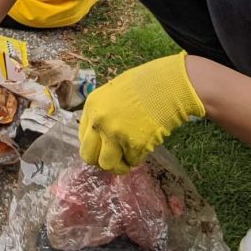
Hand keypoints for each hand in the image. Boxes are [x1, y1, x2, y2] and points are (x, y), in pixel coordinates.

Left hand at [78, 52, 205, 172]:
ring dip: (119, 165)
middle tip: (114, 159)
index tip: (104, 148)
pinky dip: (138, 158)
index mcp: (92, 106)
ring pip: (107, 165)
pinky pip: (132, 161)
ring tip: (129, 159)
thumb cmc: (144, 84)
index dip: (94, 146)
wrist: (168, 85)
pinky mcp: (134, 145)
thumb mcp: (113, 93)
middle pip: (88, 156)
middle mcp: (98, 122)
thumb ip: (103, 113)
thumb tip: (102, 134)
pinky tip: (145, 146)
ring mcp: (115, 134)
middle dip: (101, 161)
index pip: (82, 137)